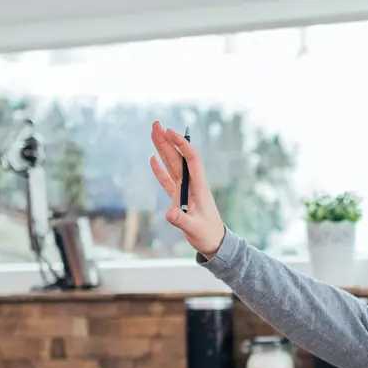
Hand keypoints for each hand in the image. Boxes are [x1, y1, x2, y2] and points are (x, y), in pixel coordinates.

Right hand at [149, 121, 226, 258]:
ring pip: (172, 165)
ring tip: (153, 133)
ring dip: (162, 149)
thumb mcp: (194, 229)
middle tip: (156, 124)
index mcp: (199, 187)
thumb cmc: (208, 235)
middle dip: (167, 140)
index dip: (181, 144)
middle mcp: (192, 185)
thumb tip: (169, 214)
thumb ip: (181, 221)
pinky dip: (159, 170)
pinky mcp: (179, 198)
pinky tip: (153, 159)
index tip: (170, 132)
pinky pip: (167, 180)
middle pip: (178, 158)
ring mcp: (185, 190)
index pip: (191, 160)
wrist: (214, 243)